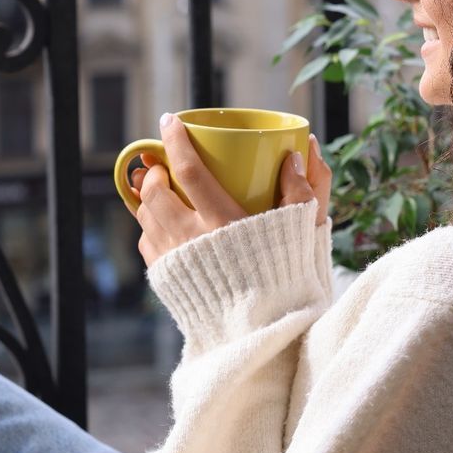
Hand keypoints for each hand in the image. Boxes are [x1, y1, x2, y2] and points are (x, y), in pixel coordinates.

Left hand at [131, 116, 332, 266]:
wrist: (263, 331)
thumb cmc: (288, 279)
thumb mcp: (303, 232)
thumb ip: (306, 191)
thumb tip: (297, 154)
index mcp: (223, 223)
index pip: (190, 170)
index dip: (176, 141)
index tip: (170, 121)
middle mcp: (191, 240)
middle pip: (156, 193)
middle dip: (154, 171)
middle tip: (165, 162)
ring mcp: (174, 261)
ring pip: (147, 217)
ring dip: (149, 198)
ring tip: (164, 188)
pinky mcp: (166, 279)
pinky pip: (148, 244)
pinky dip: (152, 227)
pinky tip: (165, 223)